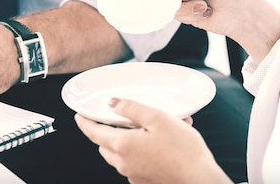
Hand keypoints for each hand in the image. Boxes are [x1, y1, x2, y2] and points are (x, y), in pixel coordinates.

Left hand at [74, 98, 230, 183]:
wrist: (201, 182)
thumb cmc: (183, 150)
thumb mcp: (157, 118)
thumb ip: (131, 108)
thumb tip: (112, 104)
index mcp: (122, 145)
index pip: (93, 132)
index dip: (84, 122)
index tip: (78, 115)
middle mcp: (124, 163)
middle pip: (105, 145)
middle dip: (105, 131)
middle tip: (115, 119)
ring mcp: (134, 175)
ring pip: (119, 156)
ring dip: (125, 142)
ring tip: (146, 128)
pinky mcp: (146, 181)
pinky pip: (135, 164)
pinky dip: (140, 152)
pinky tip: (160, 143)